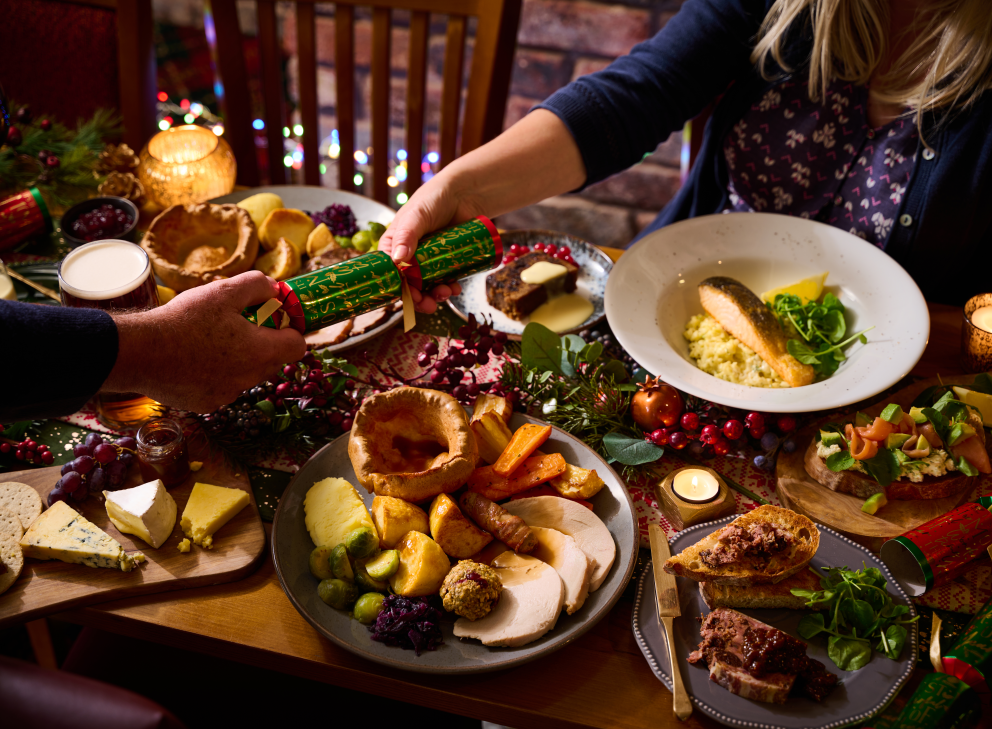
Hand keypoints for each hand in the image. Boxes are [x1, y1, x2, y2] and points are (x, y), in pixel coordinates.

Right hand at [106, 271, 306, 412]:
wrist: (139, 353)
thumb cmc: (184, 320)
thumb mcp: (223, 291)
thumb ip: (257, 286)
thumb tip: (274, 288)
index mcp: (261, 352)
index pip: (298, 346)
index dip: (289, 330)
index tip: (274, 319)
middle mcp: (250, 378)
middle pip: (272, 360)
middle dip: (263, 342)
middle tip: (239, 325)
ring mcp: (228, 395)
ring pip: (246, 374)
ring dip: (238, 359)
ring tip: (211, 340)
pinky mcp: (207, 404)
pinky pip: (222, 387)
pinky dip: (215, 374)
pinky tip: (193, 359)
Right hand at [378, 174, 482, 312]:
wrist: (464, 194)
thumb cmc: (433, 199)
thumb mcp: (416, 216)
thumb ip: (406, 236)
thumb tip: (397, 260)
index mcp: (393, 246)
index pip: (389, 272)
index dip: (397, 288)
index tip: (408, 297)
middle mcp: (408, 256)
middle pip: (408, 285)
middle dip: (418, 298)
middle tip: (429, 304)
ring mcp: (428, 261)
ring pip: (427, 286)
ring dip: (435, 295)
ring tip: (447, 292)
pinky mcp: (446, 262)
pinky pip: (445, 281)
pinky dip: (449, 288)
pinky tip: (455, 288)